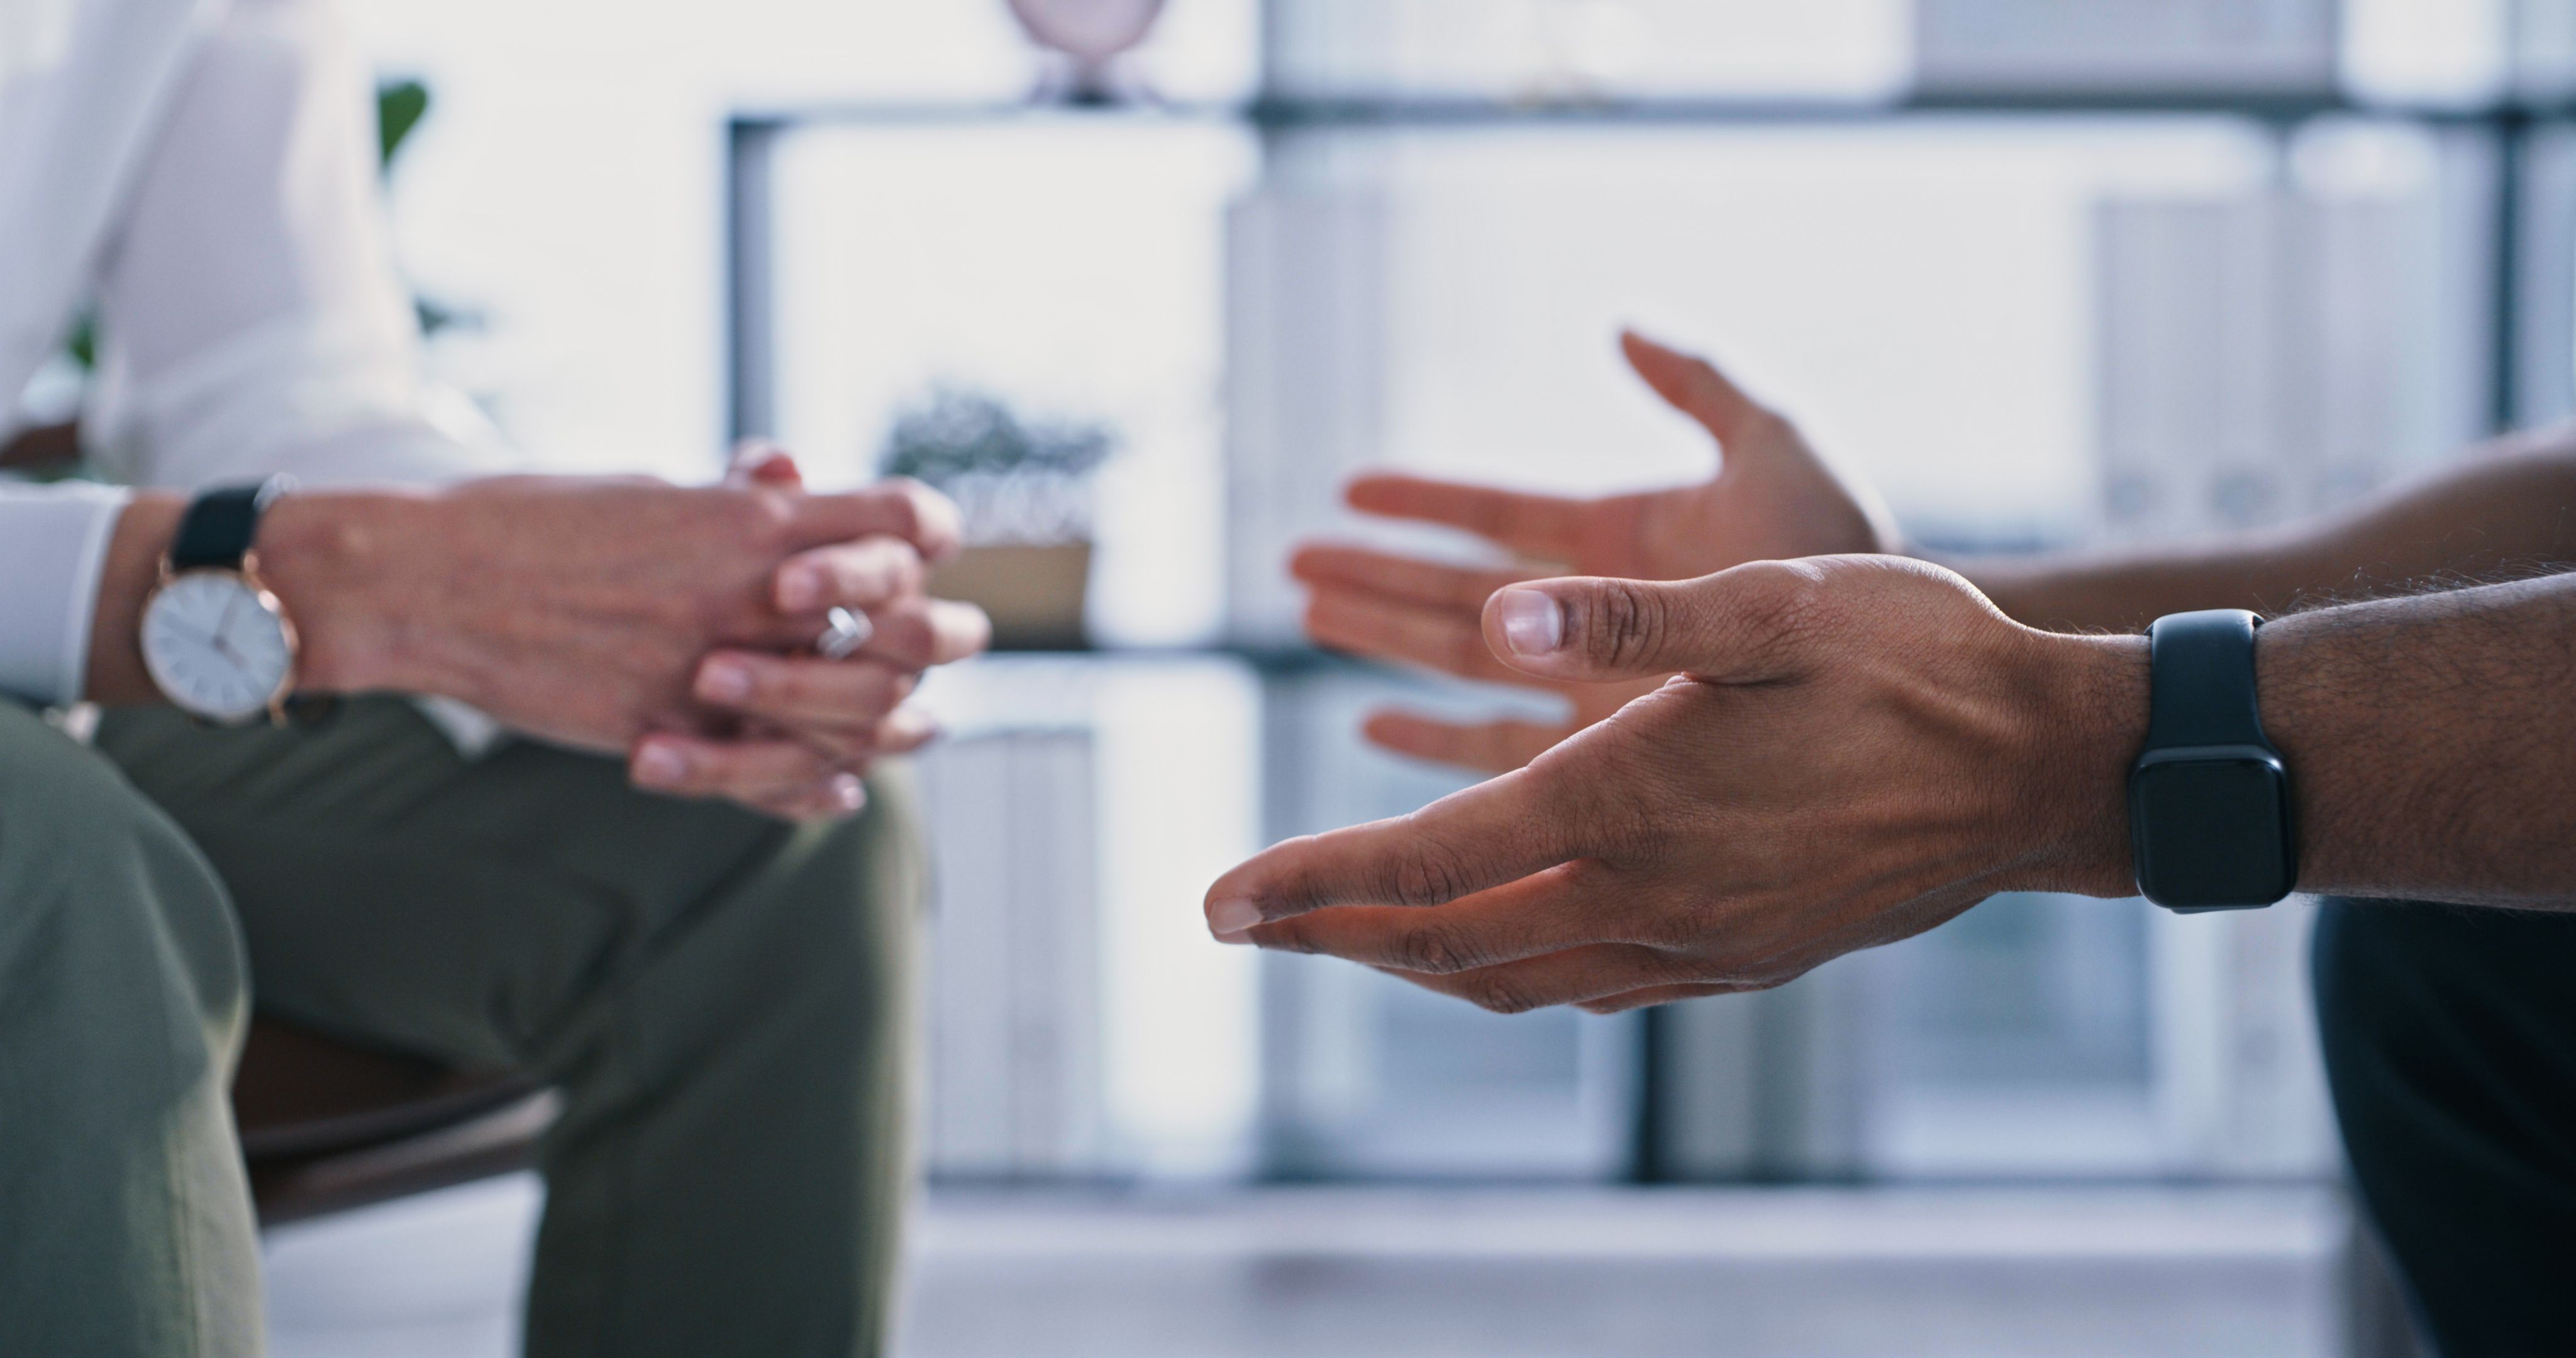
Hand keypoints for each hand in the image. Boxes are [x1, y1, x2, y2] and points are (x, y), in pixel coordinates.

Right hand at [260, 475, 979, 811]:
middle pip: (897, 627)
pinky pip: (769, 774)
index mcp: (752, 519)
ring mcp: (708, 666)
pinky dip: (814, 785)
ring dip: (885, 724)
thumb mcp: (650, 490)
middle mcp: (749, 592)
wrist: (426, 580)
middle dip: (923, 641)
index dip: (924, 541)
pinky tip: (837, 787)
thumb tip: (786, 472)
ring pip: (850, 713)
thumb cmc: (533, 520)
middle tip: (920, 649)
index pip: (902, 524)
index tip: (915, 556)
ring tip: (903, 730)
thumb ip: (732, 497)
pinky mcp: (663, 729)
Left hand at [1205, 557, 2145, 1013]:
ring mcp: (1696, 946)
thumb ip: (1626, 611)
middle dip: (1327, 932)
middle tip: (1235, 921)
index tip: (1214, 900)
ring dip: (1406, 958)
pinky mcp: (1737, 961)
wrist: (2046, 771)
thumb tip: (1500, 600)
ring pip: (1507, 978)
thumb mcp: (1774, 600)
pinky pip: (1582, 986)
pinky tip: (1479, 943)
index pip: (1428, 867)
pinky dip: (1499, 970)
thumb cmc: (1917, 663)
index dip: (1308, 882)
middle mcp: (1648, 897)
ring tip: (1329, 930)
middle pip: (1444, 942)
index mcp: (1630, 803)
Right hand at [1294, 330, 1898, 772]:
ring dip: (1384, 637)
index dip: (1425, 499)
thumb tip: (1621, 327)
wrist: (1907, 660)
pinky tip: (1375, 724)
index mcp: (1622, 537)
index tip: (1350, 488)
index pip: (1499, 513)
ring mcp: (1599, 681)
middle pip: (1459, 590)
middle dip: (1376, 575)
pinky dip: (1437, 737)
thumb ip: (1697, 381)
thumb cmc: (1848, 550)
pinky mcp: (1608, 750)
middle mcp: (1598, 612)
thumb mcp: (1772, 442)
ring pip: (1464, 659)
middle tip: (1293, 563)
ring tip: (1311, 613)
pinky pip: (1503, 748)